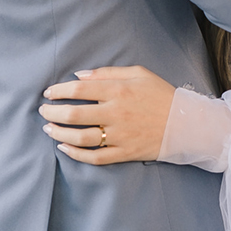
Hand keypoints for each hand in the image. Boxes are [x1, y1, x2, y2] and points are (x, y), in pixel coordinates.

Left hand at [38, 66, 176, 163]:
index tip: (48, 93)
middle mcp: (116, 113)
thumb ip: (107, 72)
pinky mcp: (124, 153)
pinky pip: (95, 157)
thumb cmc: (161, 94)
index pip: (78, 90)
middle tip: (44, 112)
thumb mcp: (138, 73)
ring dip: (59, 134)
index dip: (58, 91)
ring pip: (80, 138)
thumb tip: (78, 76)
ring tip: (49, 130)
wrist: (186, 123)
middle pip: (74, 114)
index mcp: (118, 90)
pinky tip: (64, 148)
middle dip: (52, 113)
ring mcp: (120, 135)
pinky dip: (76, 154)